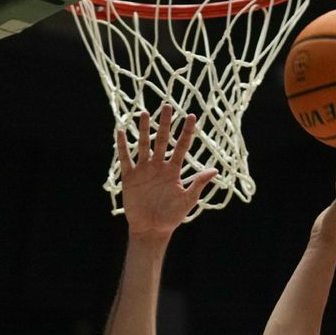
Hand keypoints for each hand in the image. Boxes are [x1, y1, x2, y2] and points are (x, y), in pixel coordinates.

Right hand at [116, 105, 217, 239]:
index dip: (187, 132)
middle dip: (165, 124)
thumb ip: (198, 183)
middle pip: (163, 140)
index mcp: (174, 170)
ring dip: (143, 130)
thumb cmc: (172, 216)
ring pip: (143, 145)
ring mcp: (144, 170)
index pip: (182, 146)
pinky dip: (122, 146)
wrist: (152, 229)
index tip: (192, 116)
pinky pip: (126, 158)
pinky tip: (120, 131)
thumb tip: (215, 169)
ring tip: (144, 113)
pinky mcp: (130, 177)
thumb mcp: (188, 199)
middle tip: (167, 106)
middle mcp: (159, 166)